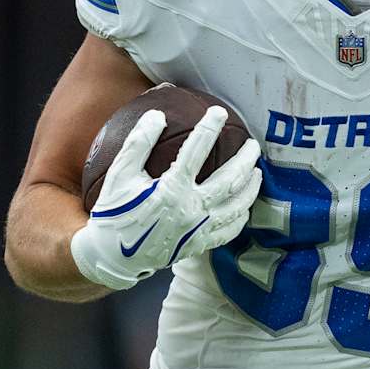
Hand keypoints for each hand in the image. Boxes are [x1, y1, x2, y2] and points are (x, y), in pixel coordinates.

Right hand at [69, 107, 261, 290]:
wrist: (112, 256)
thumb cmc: (115, 212)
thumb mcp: (120, 175)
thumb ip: (138, 144)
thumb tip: (157, 115)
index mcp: (171, 189)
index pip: (196, 151)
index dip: (209, 128)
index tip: (219, 112)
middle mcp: (191, 209)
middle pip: (230, 179)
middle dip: (246, 158)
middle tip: (254, 144)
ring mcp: (199, 228)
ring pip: (237, 206)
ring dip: (251, 187)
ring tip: (257, 172)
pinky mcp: (200, 244)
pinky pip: (230, 231)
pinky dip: (241, 216)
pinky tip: (244, 206)